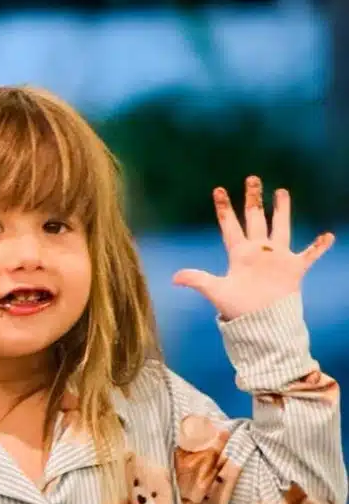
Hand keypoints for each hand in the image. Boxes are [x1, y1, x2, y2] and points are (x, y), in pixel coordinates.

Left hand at [172, 176, 333, 320]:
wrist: (261, 325)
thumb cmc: (238, 310)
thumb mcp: (217, 292)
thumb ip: (198, 280)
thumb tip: (174, 278)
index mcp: (239, 254)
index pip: (230, 225)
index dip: (224, 208)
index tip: (218, 190)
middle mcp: (258, 251)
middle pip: (255, 218)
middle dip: (253, 199)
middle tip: (252, 178)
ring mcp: (276, 258)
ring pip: (280, 227)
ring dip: (281, 211)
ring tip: (281, 191)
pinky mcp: (293, 269)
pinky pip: (309, 254)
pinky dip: (319, 246)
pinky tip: (328, 235)